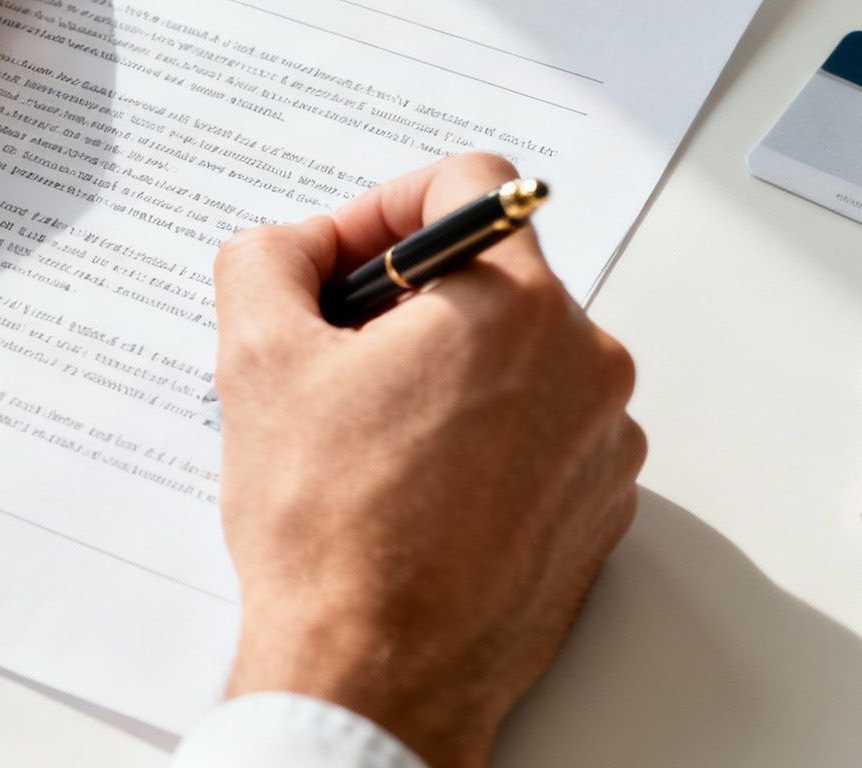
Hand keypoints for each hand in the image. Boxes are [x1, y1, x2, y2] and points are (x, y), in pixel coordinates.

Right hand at [211, 152, 644, 766]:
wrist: (377, 678)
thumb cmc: (330, 532)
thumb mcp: (257, 360)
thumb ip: (267, 260)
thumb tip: (293, 249)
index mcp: (515, 304)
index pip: (470, 183)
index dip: (386, 206)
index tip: (344, 261)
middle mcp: (584, 361)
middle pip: (493, 275)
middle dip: (409, 300)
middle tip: (337, 355)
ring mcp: (604, 440)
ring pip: (518, 357)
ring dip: (448, 371)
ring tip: (370, 436)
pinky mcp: (601, 508)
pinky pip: (542, 432)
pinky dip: (484, 437)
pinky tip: (416, 486)